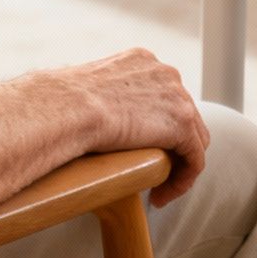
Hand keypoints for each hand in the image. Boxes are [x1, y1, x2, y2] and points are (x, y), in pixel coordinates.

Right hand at [60, 49, 209, 206]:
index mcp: (141, 61)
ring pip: (193, 139)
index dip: (156, 127)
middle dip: (172, 146)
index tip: (139, 148)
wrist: (67, 105)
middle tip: (153, 171)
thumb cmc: (61, 102)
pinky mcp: (182, 124)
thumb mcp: (85, 89)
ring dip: (178, 166)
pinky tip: (160, 196)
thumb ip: (96, 97)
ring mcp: (177, 95)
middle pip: (183, 116)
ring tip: (156, 189)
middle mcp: (164, 73)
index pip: (163, 97)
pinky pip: (194, 159)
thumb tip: (81, 114)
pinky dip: (181, 181)